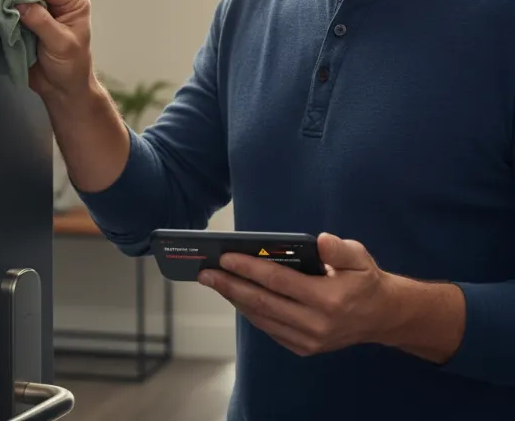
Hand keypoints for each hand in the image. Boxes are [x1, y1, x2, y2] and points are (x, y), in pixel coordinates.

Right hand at [6, 0, 93, 98]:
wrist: (62, 87)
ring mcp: (45, 7)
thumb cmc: (70, 66)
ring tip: (0, 1)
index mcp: (74, 1)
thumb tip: (20, 4)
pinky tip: (1, 9)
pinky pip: (17, 3)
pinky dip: (9, 4)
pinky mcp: (30, 16)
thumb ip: (41, 22)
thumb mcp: (60, 44)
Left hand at [198, 233, 395, 356]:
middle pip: (262, 302)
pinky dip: (250, 312)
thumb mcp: (359, 257)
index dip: (248, 268)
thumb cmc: (364, 279)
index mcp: (328, 299)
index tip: (225, 256)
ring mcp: (309, 340)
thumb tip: (320, 241)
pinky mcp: (305, 348)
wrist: (382, 316)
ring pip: (263, 318)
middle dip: (230, 285)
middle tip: (206, 272)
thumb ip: (339, 249)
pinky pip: (270, 329)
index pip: (278, 281)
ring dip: (235, 299)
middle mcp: (316, 324)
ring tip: (215, 281)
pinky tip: (236, 296)